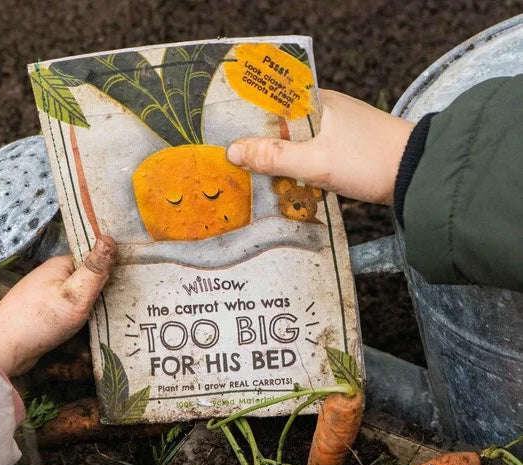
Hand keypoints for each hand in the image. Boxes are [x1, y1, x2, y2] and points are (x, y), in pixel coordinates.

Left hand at [0, 236, 115, 375]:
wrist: (4, 349)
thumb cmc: (42, 319)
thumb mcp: (76, 294)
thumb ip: (95, 269)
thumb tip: (110, 238)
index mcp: (60, 265)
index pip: (94, 260)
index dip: (112, 269)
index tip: (134, 281)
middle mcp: (52, 276)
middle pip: (87, 280)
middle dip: (104, 292)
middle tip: (129, 304)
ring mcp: (46, 296)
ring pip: (78, 299)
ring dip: (93, 309)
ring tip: (117, 319)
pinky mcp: (42, 315)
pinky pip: (68, 314)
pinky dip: (80, 322)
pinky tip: (92, 332)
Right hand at [226, 89, 413, 204]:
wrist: (418, 174)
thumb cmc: (370, 160)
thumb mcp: (315, 162)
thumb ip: (273, 157)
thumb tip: (234, 152)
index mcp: (314, 101)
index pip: (268, 103)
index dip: (244, 122)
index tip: (222, 140)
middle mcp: (322, 110)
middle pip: (278, 127)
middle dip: (258, 148)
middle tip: (233, 168)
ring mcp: (333, 130)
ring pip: (293, 145)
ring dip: (277, 163)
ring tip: (254, 181)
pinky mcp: (342, 149)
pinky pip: (308, 157)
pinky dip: (296, 171)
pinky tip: (285, 186)